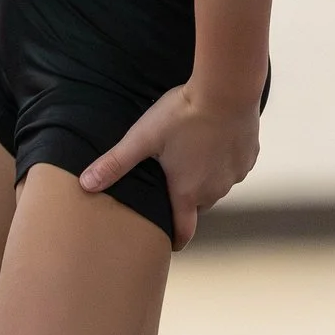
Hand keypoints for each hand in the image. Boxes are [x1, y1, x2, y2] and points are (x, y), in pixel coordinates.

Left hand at [81, 83, 260, 247]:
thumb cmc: (183, 115)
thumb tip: (85, 184)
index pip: (183, 230)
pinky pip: (233, 167)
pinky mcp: (249, 157)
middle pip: (198, 204)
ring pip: (216, 184)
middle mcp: (214, 191)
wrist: (227, 91)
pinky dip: (223, 159)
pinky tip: (214, 139)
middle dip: (185, 197)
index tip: (169, 244)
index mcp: (187, 192)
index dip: (175, 239)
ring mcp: (235, 175)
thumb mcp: (142, 138)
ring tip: (192, 153)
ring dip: (205, 176)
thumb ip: (114, 163)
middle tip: (172, 179)